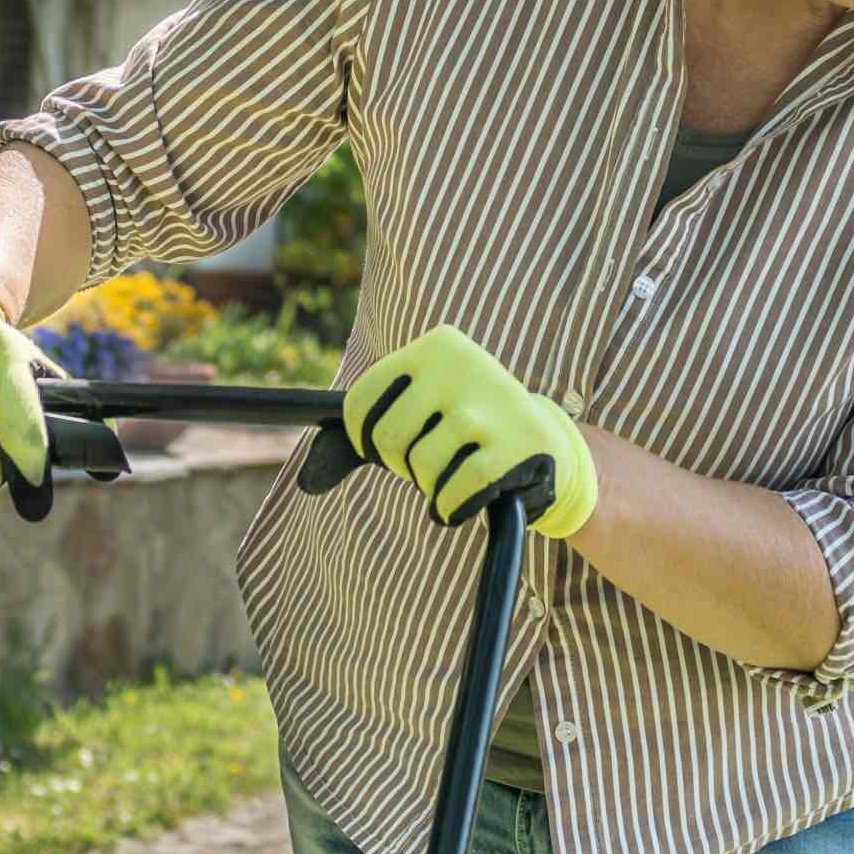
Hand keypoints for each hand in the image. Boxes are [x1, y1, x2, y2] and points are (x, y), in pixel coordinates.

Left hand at [339, 324, 598, 538]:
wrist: (548, 446)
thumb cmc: (464, 430)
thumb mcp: (418, 413)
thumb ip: (363, 435)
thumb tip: (305, 480)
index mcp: (435, 346)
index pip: (361, 404)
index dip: (365, 441)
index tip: (386, 447)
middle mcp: (464, 365)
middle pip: (390, 439)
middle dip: (403, 465)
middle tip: (429, 463)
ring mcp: (494, 404)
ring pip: (424, 467)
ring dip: (434, 488)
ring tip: (459, 473)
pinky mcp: (520, 445)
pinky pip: (457, 491)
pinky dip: (453, 507)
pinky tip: (468, 498)